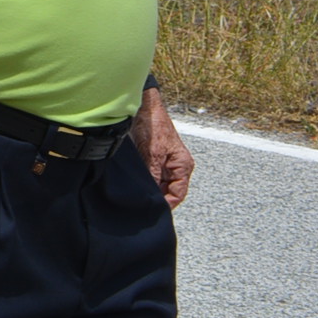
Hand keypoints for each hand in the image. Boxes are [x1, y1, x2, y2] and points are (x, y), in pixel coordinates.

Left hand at [134, 89, 194, 207]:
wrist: (144, 107)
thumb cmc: (153, 126)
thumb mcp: (152, 154)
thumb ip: (153, 176)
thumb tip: (151, 196)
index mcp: (183, 166)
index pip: (178, 194)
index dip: (167, 204)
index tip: (153, 210)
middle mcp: (177, 166)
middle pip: (169, 190)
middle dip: (157, 197)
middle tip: (140, 205)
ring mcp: (166, 162)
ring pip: (159, 183)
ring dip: (150, 188)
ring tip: (137, 195)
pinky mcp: (155, 158)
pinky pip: (152, 174)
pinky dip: (145, 179)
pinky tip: (135, 183)